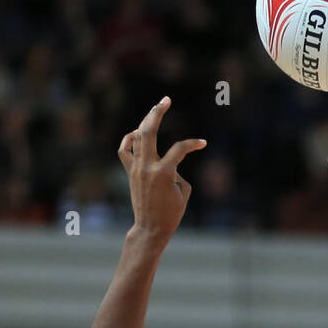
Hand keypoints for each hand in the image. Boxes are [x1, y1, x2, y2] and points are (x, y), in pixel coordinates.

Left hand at [118, 96, 205, 242]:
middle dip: (157, 112)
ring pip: (136, 136)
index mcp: (163, 172)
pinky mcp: (130, 171)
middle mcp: (147, 166)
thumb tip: (167, 160)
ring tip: (154, 113)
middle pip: (149, 130)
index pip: (180, 149)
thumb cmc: (171, 213)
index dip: (193, 144)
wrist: (150, 228)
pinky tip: (137, 133)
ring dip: (145, 122)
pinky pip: (125, 149)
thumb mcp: (183, 192)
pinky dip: (130, 139)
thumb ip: (177, 170)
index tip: (202, 143)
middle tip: (166, 99)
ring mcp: (136, 168)